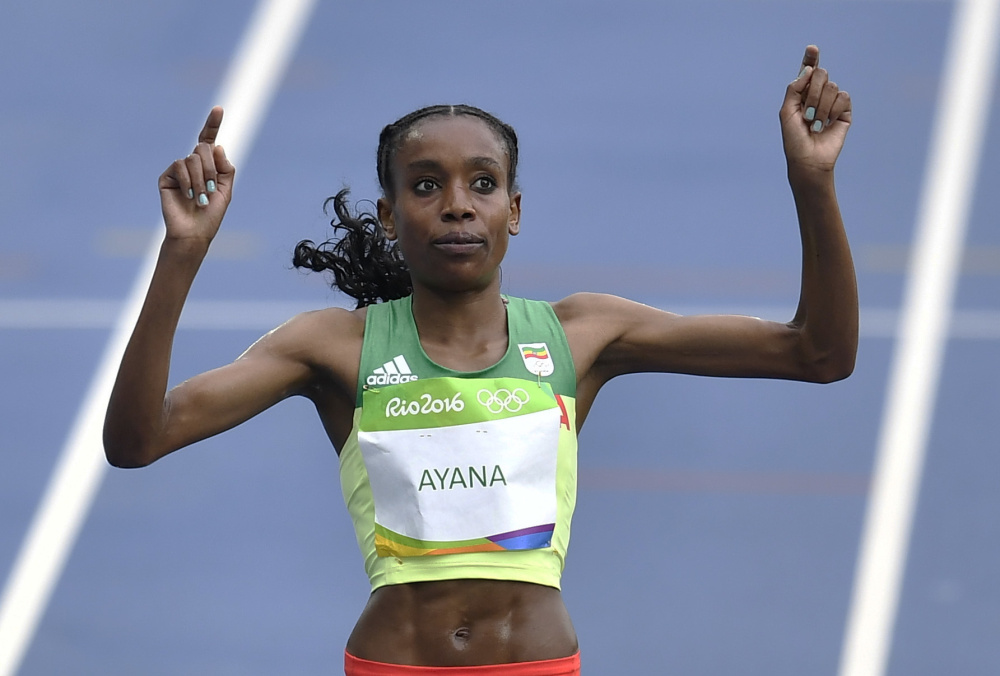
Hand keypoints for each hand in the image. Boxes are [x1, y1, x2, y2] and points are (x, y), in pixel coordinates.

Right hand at [157, 106, 234, 242]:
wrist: (194, 232)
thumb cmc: (211, 214)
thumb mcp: (226, 190)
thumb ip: (225, 168)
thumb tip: (216, 146)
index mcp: (208, 166)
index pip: (209, 140)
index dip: (213, 124)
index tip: (219, 108)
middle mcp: (193, 164)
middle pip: (203, 148)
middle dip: (211, 169)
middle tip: (211, 190)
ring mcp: (179, 170)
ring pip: (192, 158)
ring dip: (201, 180)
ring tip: (201, 198)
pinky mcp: (167, 176)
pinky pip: (179, 166)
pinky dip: (188, 181)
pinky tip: (189, 195)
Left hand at [780, 46, 851, 176]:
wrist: (808, 159)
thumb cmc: (794, 138)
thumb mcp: (786, 112)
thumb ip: (794, 89)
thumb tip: (808, 70)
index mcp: (802, 94)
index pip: (809, 71)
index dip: (811, 58)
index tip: (812, 48)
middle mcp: (818, 95)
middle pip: (822, 74)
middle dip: (813, 93)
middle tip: (806, 113)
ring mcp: (832, 102)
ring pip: (832, 86)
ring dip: (821, 107)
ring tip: (815, 124)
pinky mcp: (844, 111)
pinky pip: (843, 98)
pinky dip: (833, 111)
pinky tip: (827, 124)